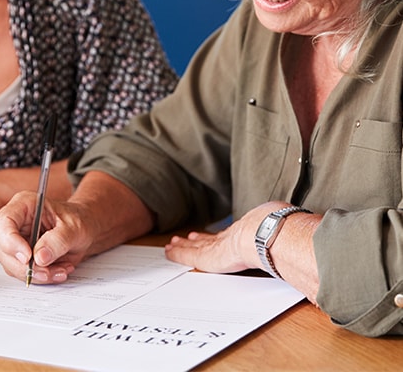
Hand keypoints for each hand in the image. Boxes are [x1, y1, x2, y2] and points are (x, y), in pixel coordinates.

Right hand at [0, 191, 93, 284]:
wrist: (86, 229)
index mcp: (24, 205)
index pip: (4, 222)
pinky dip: (40, 277)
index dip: (10, 241)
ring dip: (35, 274)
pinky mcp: (20, 257)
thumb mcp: (74, 227)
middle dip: (24, 266)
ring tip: (60, 270)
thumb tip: (40, 257)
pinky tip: (58, 270)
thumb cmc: (79, 220)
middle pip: (2, 248)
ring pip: (11, 265)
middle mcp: (16, 222)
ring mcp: (16, 241)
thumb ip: (58, 240)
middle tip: (47, 272)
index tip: (28, 257)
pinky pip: (22, 273)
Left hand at [165, 202, 321, 303]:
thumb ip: (293, 238)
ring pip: (198, 247)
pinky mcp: (214, 256)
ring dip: (185, 246)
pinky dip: (180, 254)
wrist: (274, 233)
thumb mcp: (287, 230)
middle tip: (183, 238)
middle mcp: (233, 238)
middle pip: (211, 240)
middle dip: (197, 240)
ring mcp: (222, 246)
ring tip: (173, 244)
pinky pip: (192, 255)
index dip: (217, 236)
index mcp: (248, 235)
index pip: (229, 237)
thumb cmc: (284, 231)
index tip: (205, 233)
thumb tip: (316, 245)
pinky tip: (169, 252)